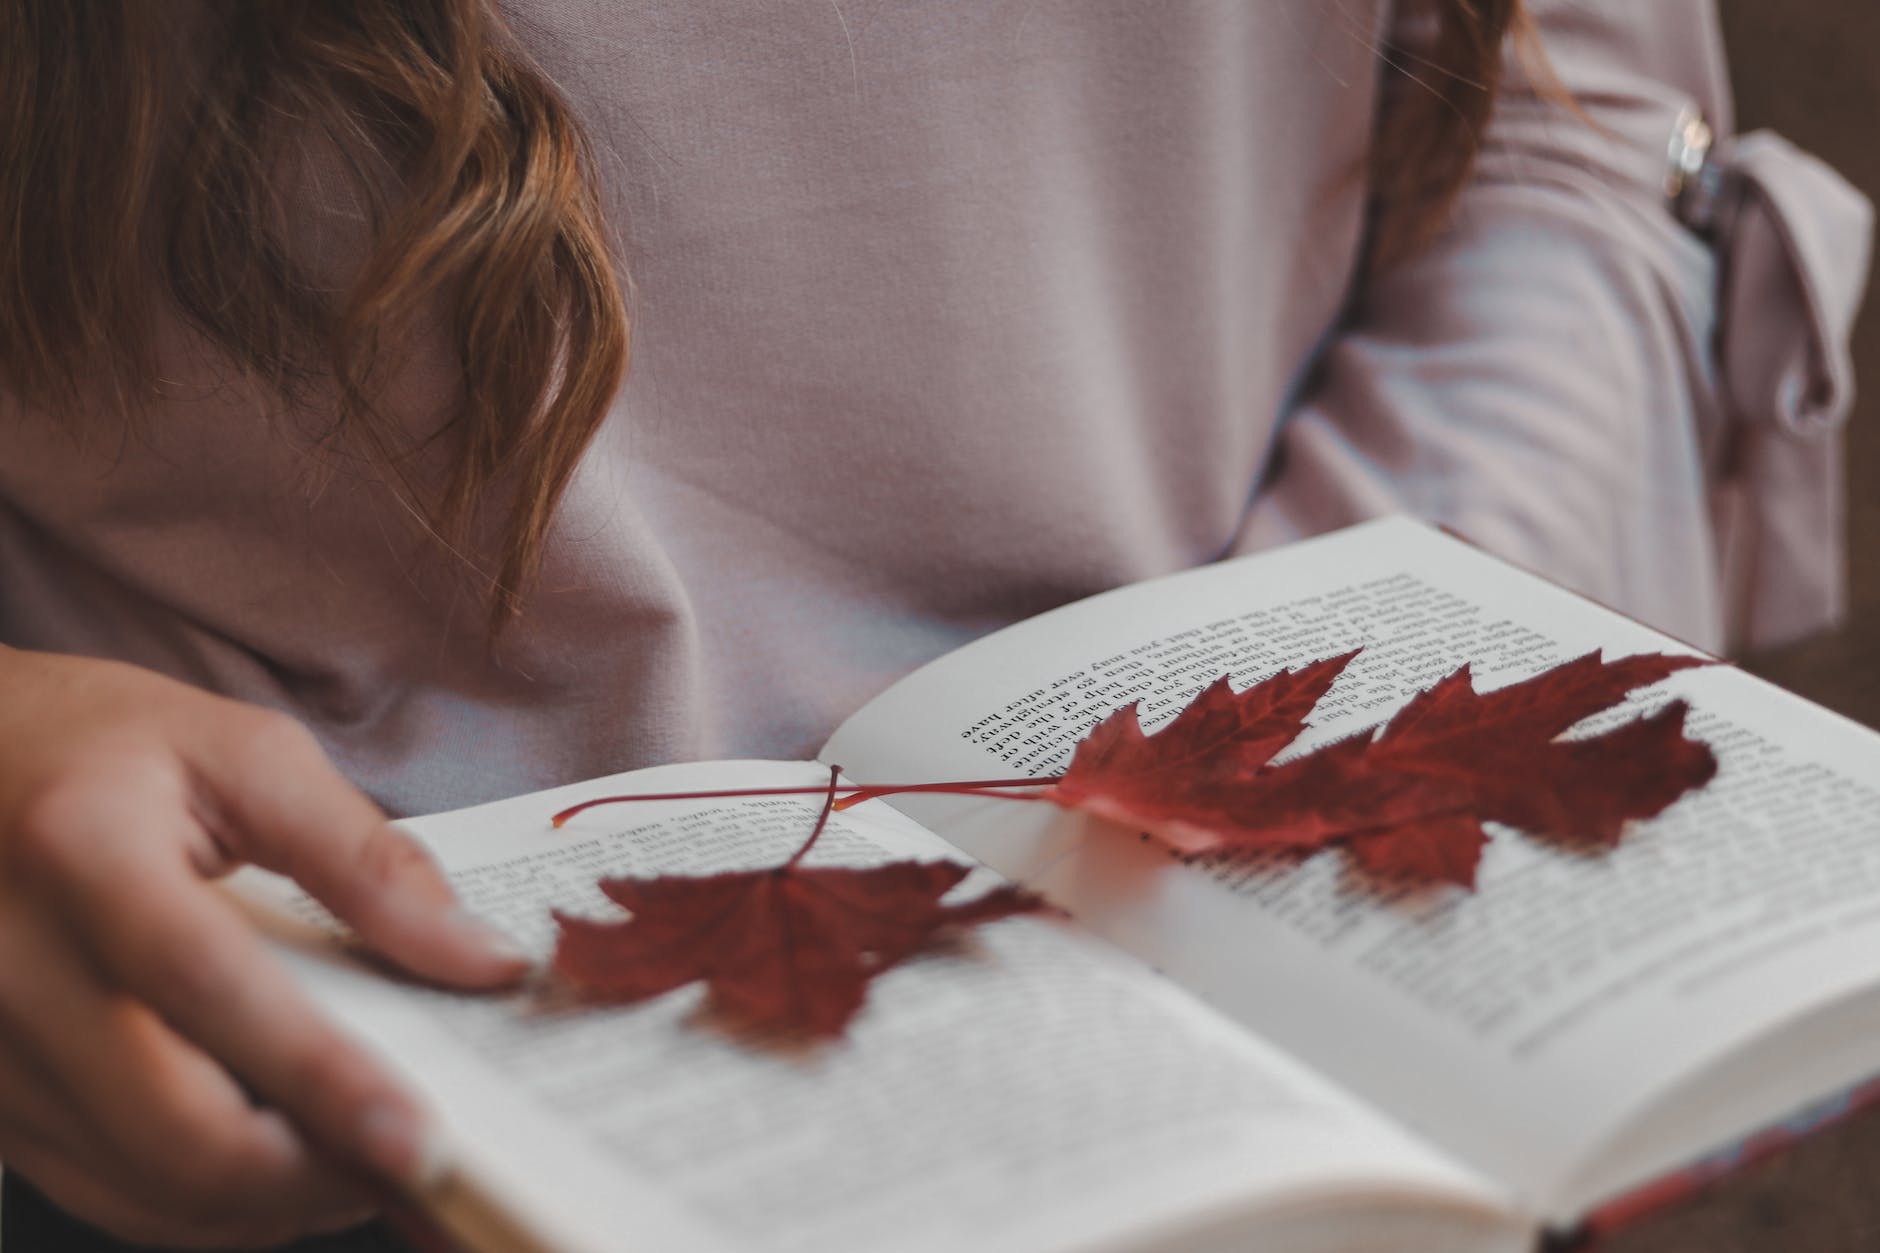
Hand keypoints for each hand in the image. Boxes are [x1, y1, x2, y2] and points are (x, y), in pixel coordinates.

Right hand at [0, 646, 527, 1246]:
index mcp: (81, 853)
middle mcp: (12, 967)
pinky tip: (286, 1165)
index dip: (321, 1077)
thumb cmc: (98, 746)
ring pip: (143, 1188)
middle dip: (315, 1174)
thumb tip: (478, 956)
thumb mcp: (242, 754)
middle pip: (172, 1129)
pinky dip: (210, 1202)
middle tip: (423, 1166)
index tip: (423, 1136)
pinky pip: (105, 1189)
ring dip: (275, 1201)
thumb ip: (364, 856)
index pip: (207, 987)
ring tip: (370, 1165)